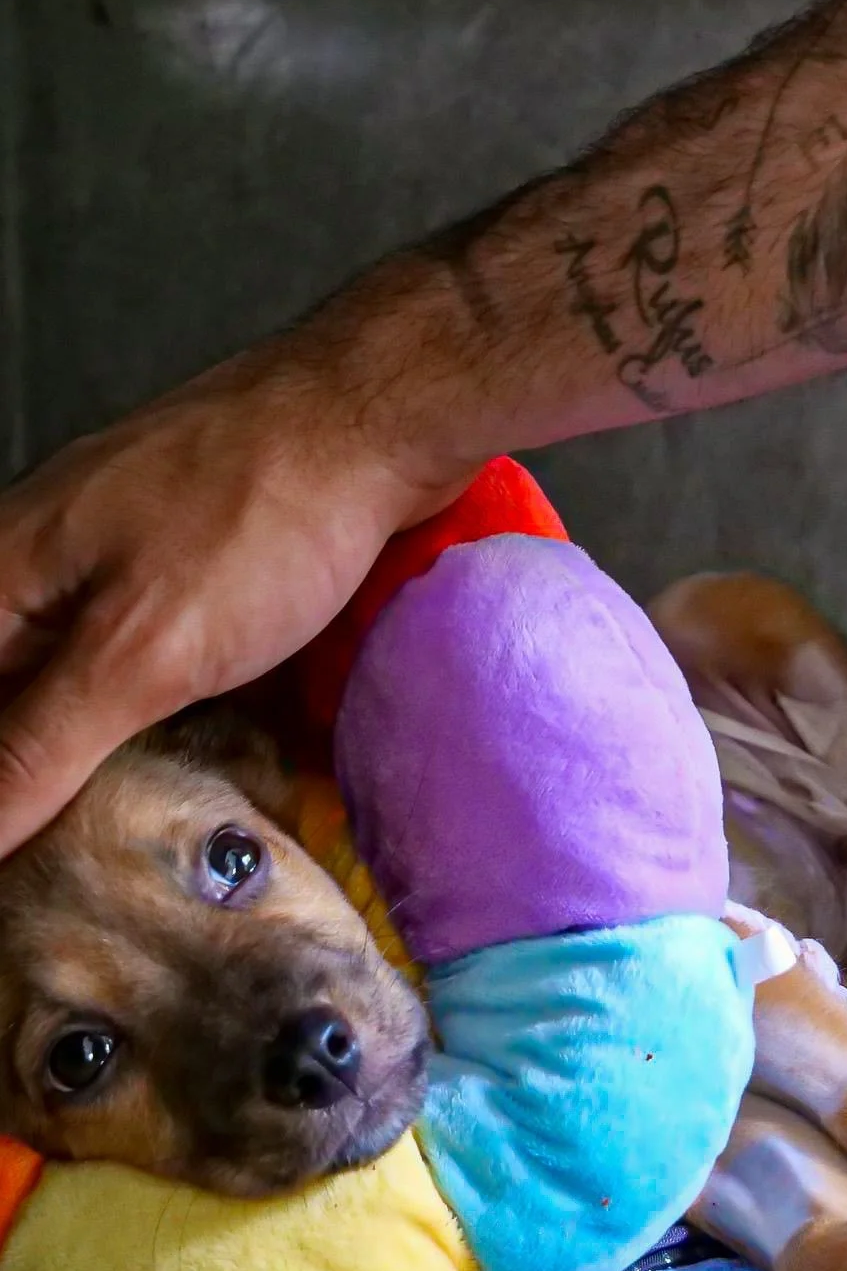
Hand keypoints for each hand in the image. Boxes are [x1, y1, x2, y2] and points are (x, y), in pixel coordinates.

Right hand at [0, 343, 465, 857]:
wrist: (385, 412)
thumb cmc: (263, 508)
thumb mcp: (139, 652)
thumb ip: (38, 745)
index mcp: (4, 570)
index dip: (1, 782)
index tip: (27, 854)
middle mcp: (52, 557)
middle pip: (16, 691)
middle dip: (41, 770)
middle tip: (71, 858)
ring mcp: (129, 551)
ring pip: (88, 674)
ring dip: (107, 747)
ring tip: (136, 822)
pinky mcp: (201, 557)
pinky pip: (159, 648)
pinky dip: (171, 704)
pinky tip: (205, 748)